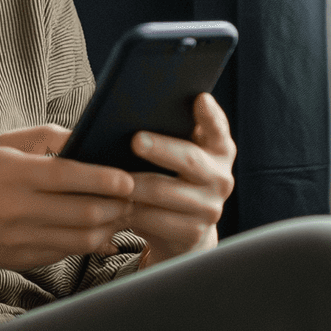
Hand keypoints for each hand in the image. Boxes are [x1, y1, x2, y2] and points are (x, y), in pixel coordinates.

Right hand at [0, 124, 135, 304]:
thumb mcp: (1, 145)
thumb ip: (45, 137)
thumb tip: (85, 139)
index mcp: (13, 174)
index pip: (67, 176)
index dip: (103, 179)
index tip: (127, 179)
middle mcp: (17, 208)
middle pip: (82, 211)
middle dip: (116, 205)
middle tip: (134, 196)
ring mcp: (20, 239)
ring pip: (80, 238)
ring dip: (108, 227)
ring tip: (121, 214)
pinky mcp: (23, 260)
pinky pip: (67, 254)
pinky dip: (89, 244)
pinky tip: (100, 232)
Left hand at [126, 93, 234, 268]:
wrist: (183, 229)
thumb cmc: (172, 177)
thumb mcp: (177, 153)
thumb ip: (170, 131)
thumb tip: (132, 108)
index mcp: (220, 150)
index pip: (219, 129)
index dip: (211, 115)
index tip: (200, 99)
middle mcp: (221, 177)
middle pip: (190, 159)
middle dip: (161, 148)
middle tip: (136, 140)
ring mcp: (210, 207)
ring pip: (164, 192)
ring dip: (134, 184)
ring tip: (110, 175)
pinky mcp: (192, 232)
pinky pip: (154, 219)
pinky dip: (130, 210)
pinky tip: (111, 202)